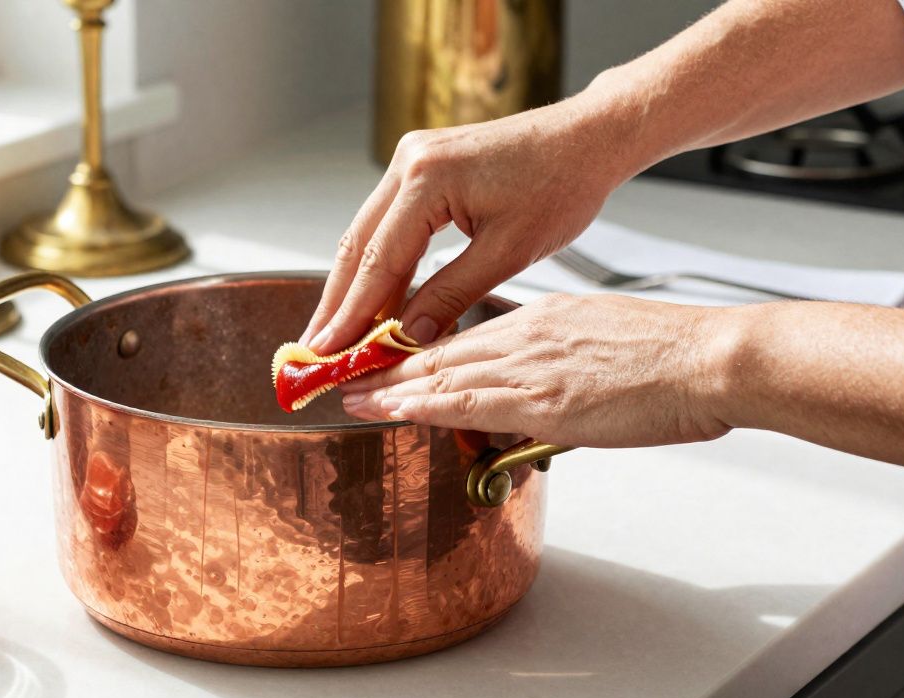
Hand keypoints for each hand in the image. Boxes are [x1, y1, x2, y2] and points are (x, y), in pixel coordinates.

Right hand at [301, 98, 630, 353]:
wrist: (588, 138)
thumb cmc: (562, 185)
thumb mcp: (507, 252)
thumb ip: (450, 296)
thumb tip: (408, 338)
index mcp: (427, 179)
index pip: (377, 261)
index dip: (351, 313)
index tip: (328, 353)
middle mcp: (408, 161)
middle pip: (356, 245)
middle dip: (336, 303)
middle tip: (316, 351)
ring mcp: (411, 158)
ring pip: (367, 234)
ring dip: (353, 285)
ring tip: (336, 333)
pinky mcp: (421, 165)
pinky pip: (389, 222)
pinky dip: (379, 262)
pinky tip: (373, 298)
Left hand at [339, 294, 734, 447]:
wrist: (712, 359)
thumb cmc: (675, 356)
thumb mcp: (606, 344)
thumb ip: (563, 364)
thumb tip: (546, 389)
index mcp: (542, 319)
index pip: (463, 336)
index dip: (418, 352)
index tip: (385, 360)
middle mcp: (526, 334)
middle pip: (440, 351)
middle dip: (386, 366)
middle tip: (343, 374)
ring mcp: (530, 365)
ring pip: (441, 373)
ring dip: (389, 387)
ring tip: (347, 394)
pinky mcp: (541, 397)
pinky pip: (465, 400)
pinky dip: (420, 404)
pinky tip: (390, 409)